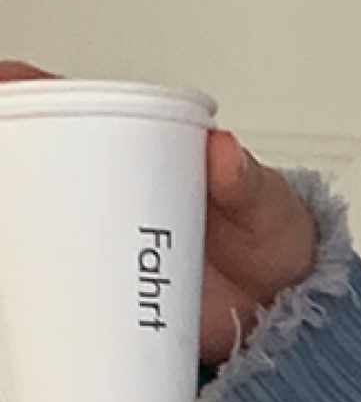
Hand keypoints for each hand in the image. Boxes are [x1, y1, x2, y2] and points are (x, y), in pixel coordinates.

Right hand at [0, 64, 318, 363]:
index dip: (30, 96)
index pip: (76, 110)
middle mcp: (116, 195)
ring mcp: (110, 245)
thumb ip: (248, 183)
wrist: (292, 314)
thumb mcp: (267, 207)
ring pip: (43, 226)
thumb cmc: (275, 243)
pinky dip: (37, 287)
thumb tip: (225, 154)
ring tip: (5, 234)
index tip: (5, 87)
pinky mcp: (114, 296)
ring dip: (16, 228)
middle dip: (12, 160)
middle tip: (2, 170)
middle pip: (44, 168)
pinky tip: (17, 295)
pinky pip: (66, 287)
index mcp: (146, 154)